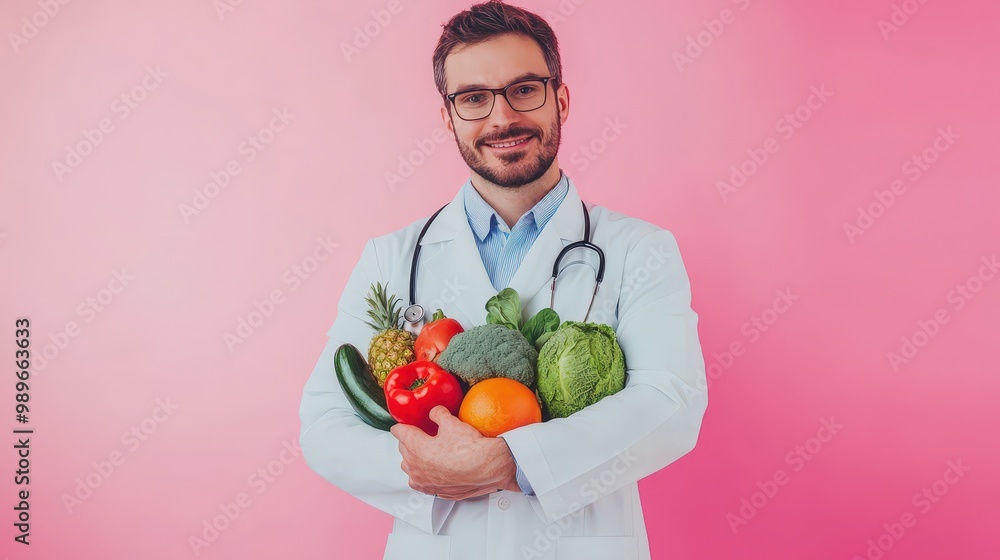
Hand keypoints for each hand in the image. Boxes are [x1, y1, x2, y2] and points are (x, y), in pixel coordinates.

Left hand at [390, 405, 519, 499]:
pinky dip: (420, 476)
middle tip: (415, 435)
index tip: (400, 426)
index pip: (401, 434)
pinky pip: (420, 483)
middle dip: (407, 442)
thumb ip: (438, 415)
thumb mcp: (452, 423)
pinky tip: (427, 471)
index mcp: (416, 447)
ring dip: (412, 459)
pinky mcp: (435, 491)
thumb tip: (435, 413)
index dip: (400, 427)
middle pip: (403, 450)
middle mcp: (416, 466)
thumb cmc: (469, 448)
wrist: (487, 468)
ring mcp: (425, 481)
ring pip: (409, 468)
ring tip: (420, 453)